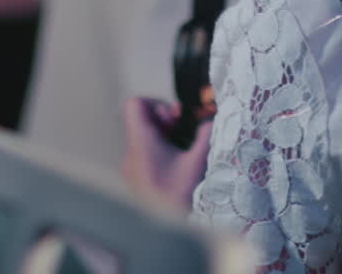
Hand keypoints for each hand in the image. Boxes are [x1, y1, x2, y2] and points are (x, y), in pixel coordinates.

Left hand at [121, 97, 212, 211]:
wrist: (166, 237)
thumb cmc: (180, 199)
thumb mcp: (198, 162)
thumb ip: (206, 135)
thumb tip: (211, 120)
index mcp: (141, 143)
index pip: (134, 104)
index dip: (155, 103)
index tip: (173, 119)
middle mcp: (131, 154)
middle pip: (141, 121)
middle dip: (165, 122)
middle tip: (181, 135)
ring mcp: (130, 169)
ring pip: (144, 139)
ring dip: (164, 140)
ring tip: (181, 153)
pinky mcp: (135, 182)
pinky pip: (144, 157)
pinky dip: (160, 155)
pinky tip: (176, 168)